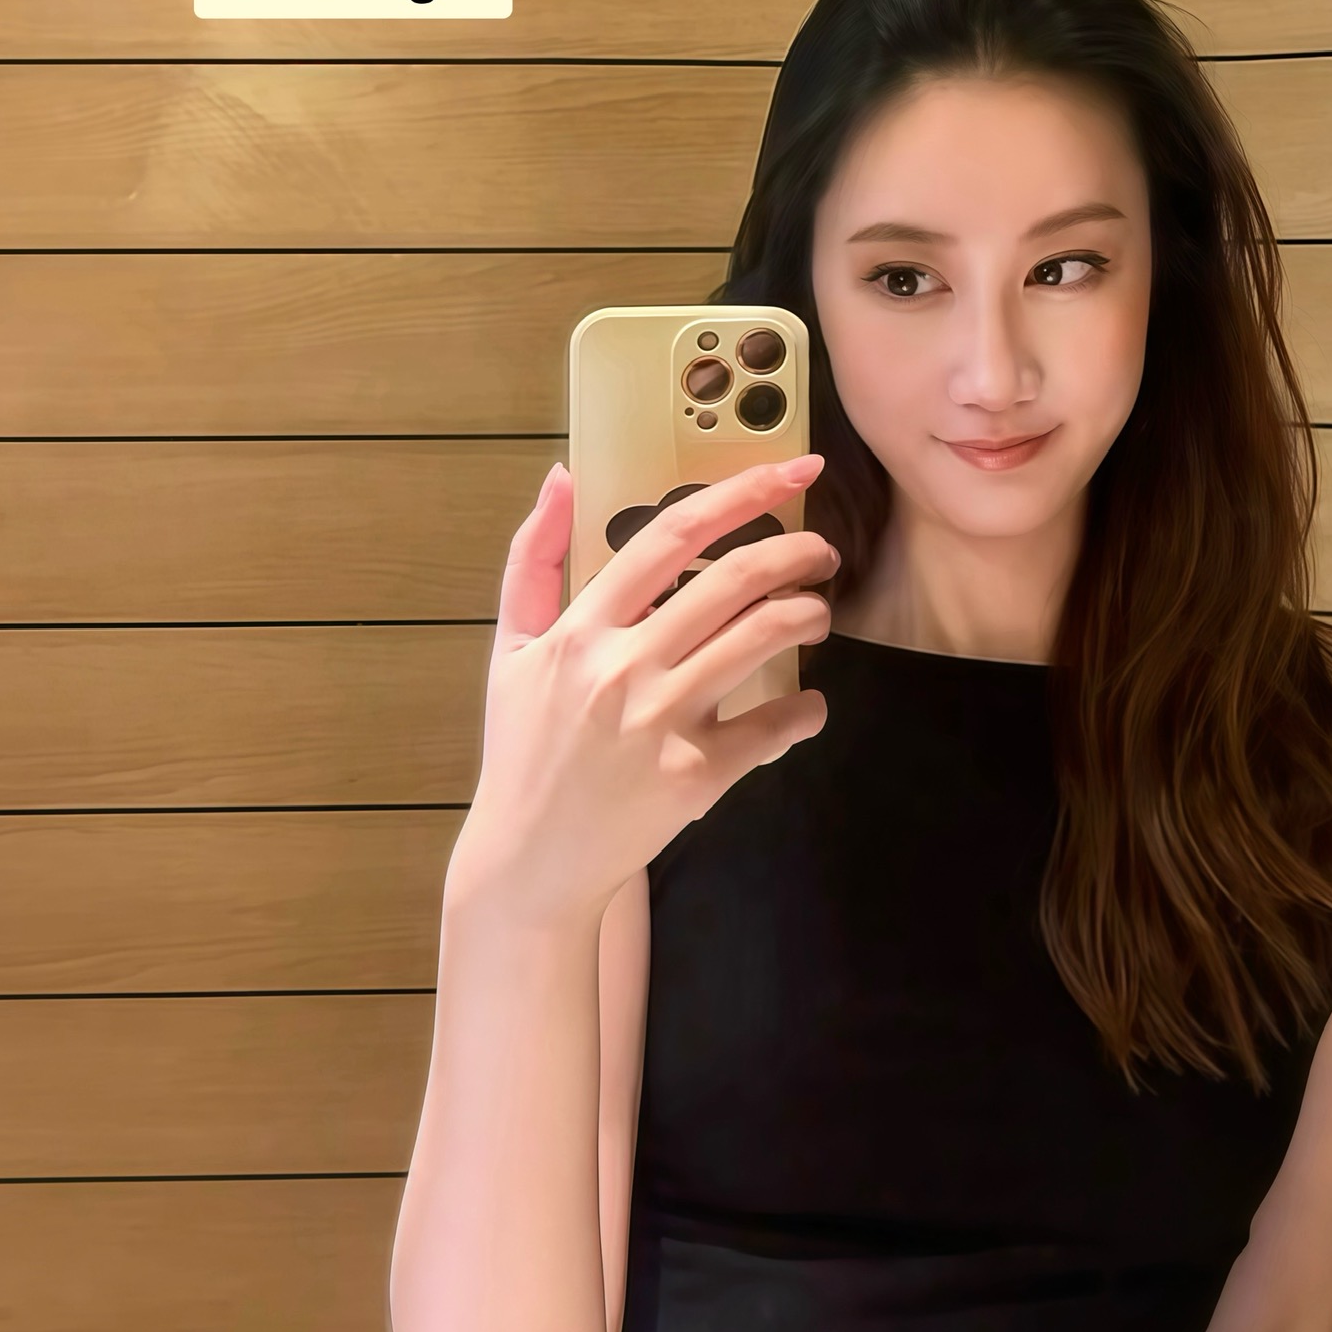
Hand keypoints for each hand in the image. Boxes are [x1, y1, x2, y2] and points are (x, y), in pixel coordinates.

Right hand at [446, 452, 837, 930]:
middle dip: (796, 551)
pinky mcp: (695, 776)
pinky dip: (806, 711)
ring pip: (762, 638)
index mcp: (581, 629)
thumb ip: (532, 559)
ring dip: (808, 614)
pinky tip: (809, 707)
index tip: (791, 470)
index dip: (741, 492)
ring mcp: (662, 721)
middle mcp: (623, 667)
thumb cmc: (523, 750)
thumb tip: (560, 476)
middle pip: (732, 580)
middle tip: (821, 552)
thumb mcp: (509, 649)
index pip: (671, 536)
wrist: (530, 861)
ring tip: (817, 613)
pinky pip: (773, 726)